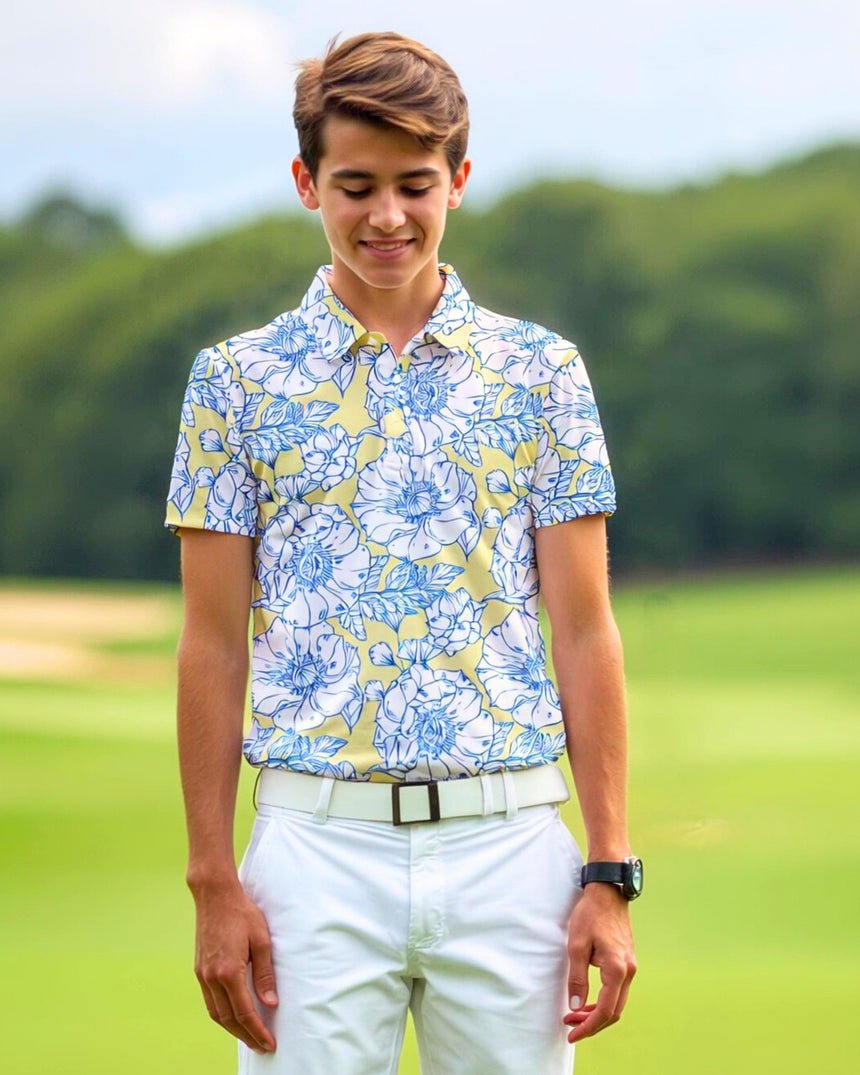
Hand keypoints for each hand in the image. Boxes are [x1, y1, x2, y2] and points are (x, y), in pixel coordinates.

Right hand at [191, 878, 278, 1052]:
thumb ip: (265, 974)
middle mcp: (212, 977)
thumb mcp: (261, 940)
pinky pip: (209, 1001)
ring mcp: (203, 974)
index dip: (258, 1031)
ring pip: (216, 1013)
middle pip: (228, 1019)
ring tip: (249, 1036)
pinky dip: (222, 1014)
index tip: (269, 1043)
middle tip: (262, 1046)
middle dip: (246, 1036)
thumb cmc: (241, 913)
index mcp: (229, 971)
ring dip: (232, 1029)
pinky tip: (233, 1015)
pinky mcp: (199, 969)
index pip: (244, 1012)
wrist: (214, 895)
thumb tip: (270, 1003)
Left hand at [563, 883, 636, 1042]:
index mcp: (617, 970)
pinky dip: (603, 1001)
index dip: (588, 1027)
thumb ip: (577, 978)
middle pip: (614, 1012)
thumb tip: (576, 1007)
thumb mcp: (576, 946)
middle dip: (592, 1024)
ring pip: (617, 1002)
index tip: (572, 1034)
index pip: (605, 1011)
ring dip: (597, 1013)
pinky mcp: (627, 961)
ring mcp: (630, 967)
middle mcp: (629, 971)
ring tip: (575, 1015)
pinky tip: (588, 1000)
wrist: (607, 893)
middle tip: (570, 1027)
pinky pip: (618, 990)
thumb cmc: (590, 915)